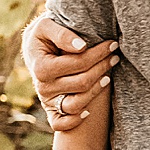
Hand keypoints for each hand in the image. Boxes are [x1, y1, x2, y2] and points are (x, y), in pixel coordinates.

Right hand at [25, 11, 115, 133]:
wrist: (34, 49)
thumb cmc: (44, 35)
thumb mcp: (47, 25)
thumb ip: (62, 34)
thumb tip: (81, 47)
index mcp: (41, 67)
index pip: (78, 63)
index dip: (98, 54)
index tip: (112, 44)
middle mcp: (42, 87)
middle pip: (82, 83)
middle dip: (102, 68)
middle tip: (115, 57)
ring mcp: (47, 100)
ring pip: (76, 104)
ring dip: (96, 91)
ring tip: (108, 76)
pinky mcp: (50, 110)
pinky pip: (60, 123)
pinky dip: (74, 121)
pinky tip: (89, 112)